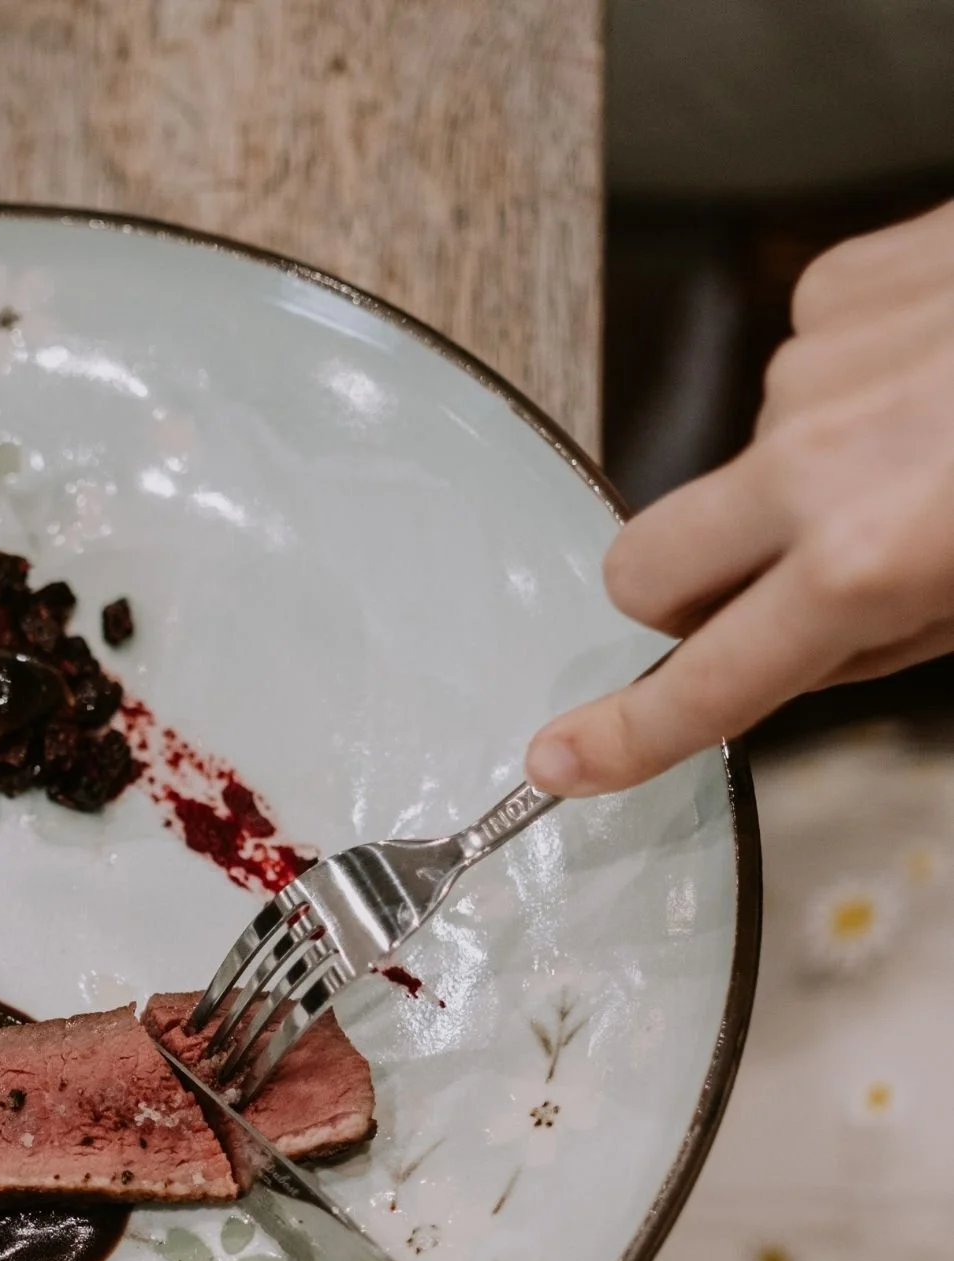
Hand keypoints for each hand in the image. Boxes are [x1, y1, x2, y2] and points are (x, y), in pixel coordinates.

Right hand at [527, 198, 953, 796]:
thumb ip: (886, 635)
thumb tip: (809, 645)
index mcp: (865, 565)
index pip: (702, 683)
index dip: (624, 735)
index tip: (559, 759)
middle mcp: (813, 466)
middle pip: (645, 569)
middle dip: (683, 597)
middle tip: (768, 591)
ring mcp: (813, 367)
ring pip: (742, 466)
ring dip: (804, 480)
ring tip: (934, 446)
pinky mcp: (837, 284)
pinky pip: (795, 368)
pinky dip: (846, 389)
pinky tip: (935, 374)